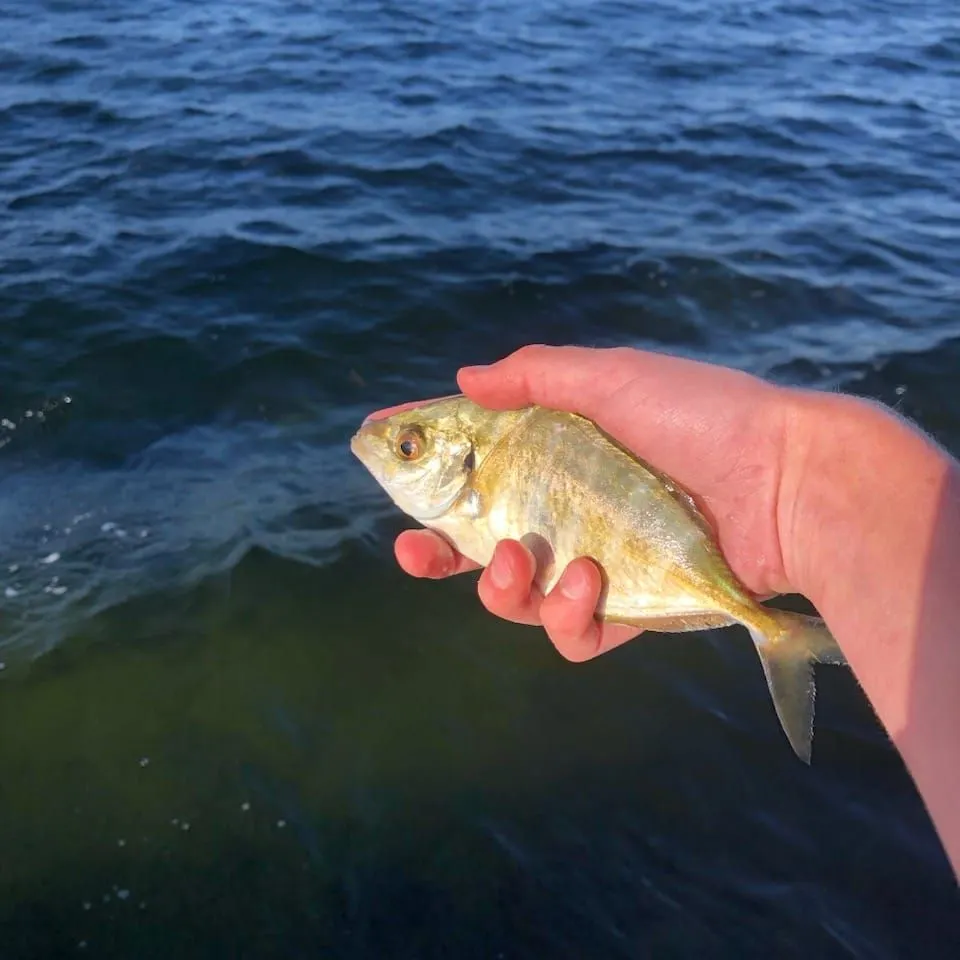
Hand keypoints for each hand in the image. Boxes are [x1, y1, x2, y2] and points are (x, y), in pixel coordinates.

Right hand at [392, 344, 796, 661]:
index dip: (427, 466)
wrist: (787, 479)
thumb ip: (535, 376)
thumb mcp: (614, 377)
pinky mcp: (628, 606)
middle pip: (479, 543)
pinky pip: (574, 631)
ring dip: (501, 590)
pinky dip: (567, 617)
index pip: (477, 464)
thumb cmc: (703, 417)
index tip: (380, 454)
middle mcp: (569, 511)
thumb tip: (463, 378)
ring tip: (521, 563)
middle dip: (434, 551)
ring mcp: (596, 561)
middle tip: (413, 550)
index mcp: (559, 454)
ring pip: (516, 597)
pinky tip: (586, 583)